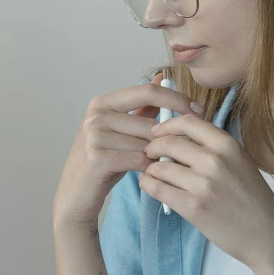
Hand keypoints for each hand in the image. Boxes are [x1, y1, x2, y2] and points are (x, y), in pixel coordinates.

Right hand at [52, 80, 196, 231]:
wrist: (75, 195)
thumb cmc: (103, 162)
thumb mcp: (121, 132)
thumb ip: (141, 108)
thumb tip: (161, 79)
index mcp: (103, 102)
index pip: (148, 92)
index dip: (176, 99)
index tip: (198, 111)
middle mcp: (96, 115)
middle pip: (150, 122)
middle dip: (166, 140)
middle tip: (173, 154)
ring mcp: (94, 135)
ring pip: (146, 143)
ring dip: (157, 157)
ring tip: (155, 167)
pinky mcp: (97, 158)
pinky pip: (138, 159)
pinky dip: (148, 168)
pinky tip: (148, 174)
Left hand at [138, 110, 273, 273]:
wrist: (267, 236)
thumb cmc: (253, 200)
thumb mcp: (240, 163)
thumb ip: (213, 149)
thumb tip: (176, 139)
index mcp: (228, 145)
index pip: (187, 122)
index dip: (166, 125)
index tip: (156, 132)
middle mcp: (216, 160)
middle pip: (168, 143)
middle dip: (153, 148)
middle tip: (150, 156)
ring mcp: (204, 184)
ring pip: (159, 167)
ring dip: (150, 170)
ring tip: (153, 175)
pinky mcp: (193, 207)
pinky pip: (157, 188)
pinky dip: (148, 185)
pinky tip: (150, 186)